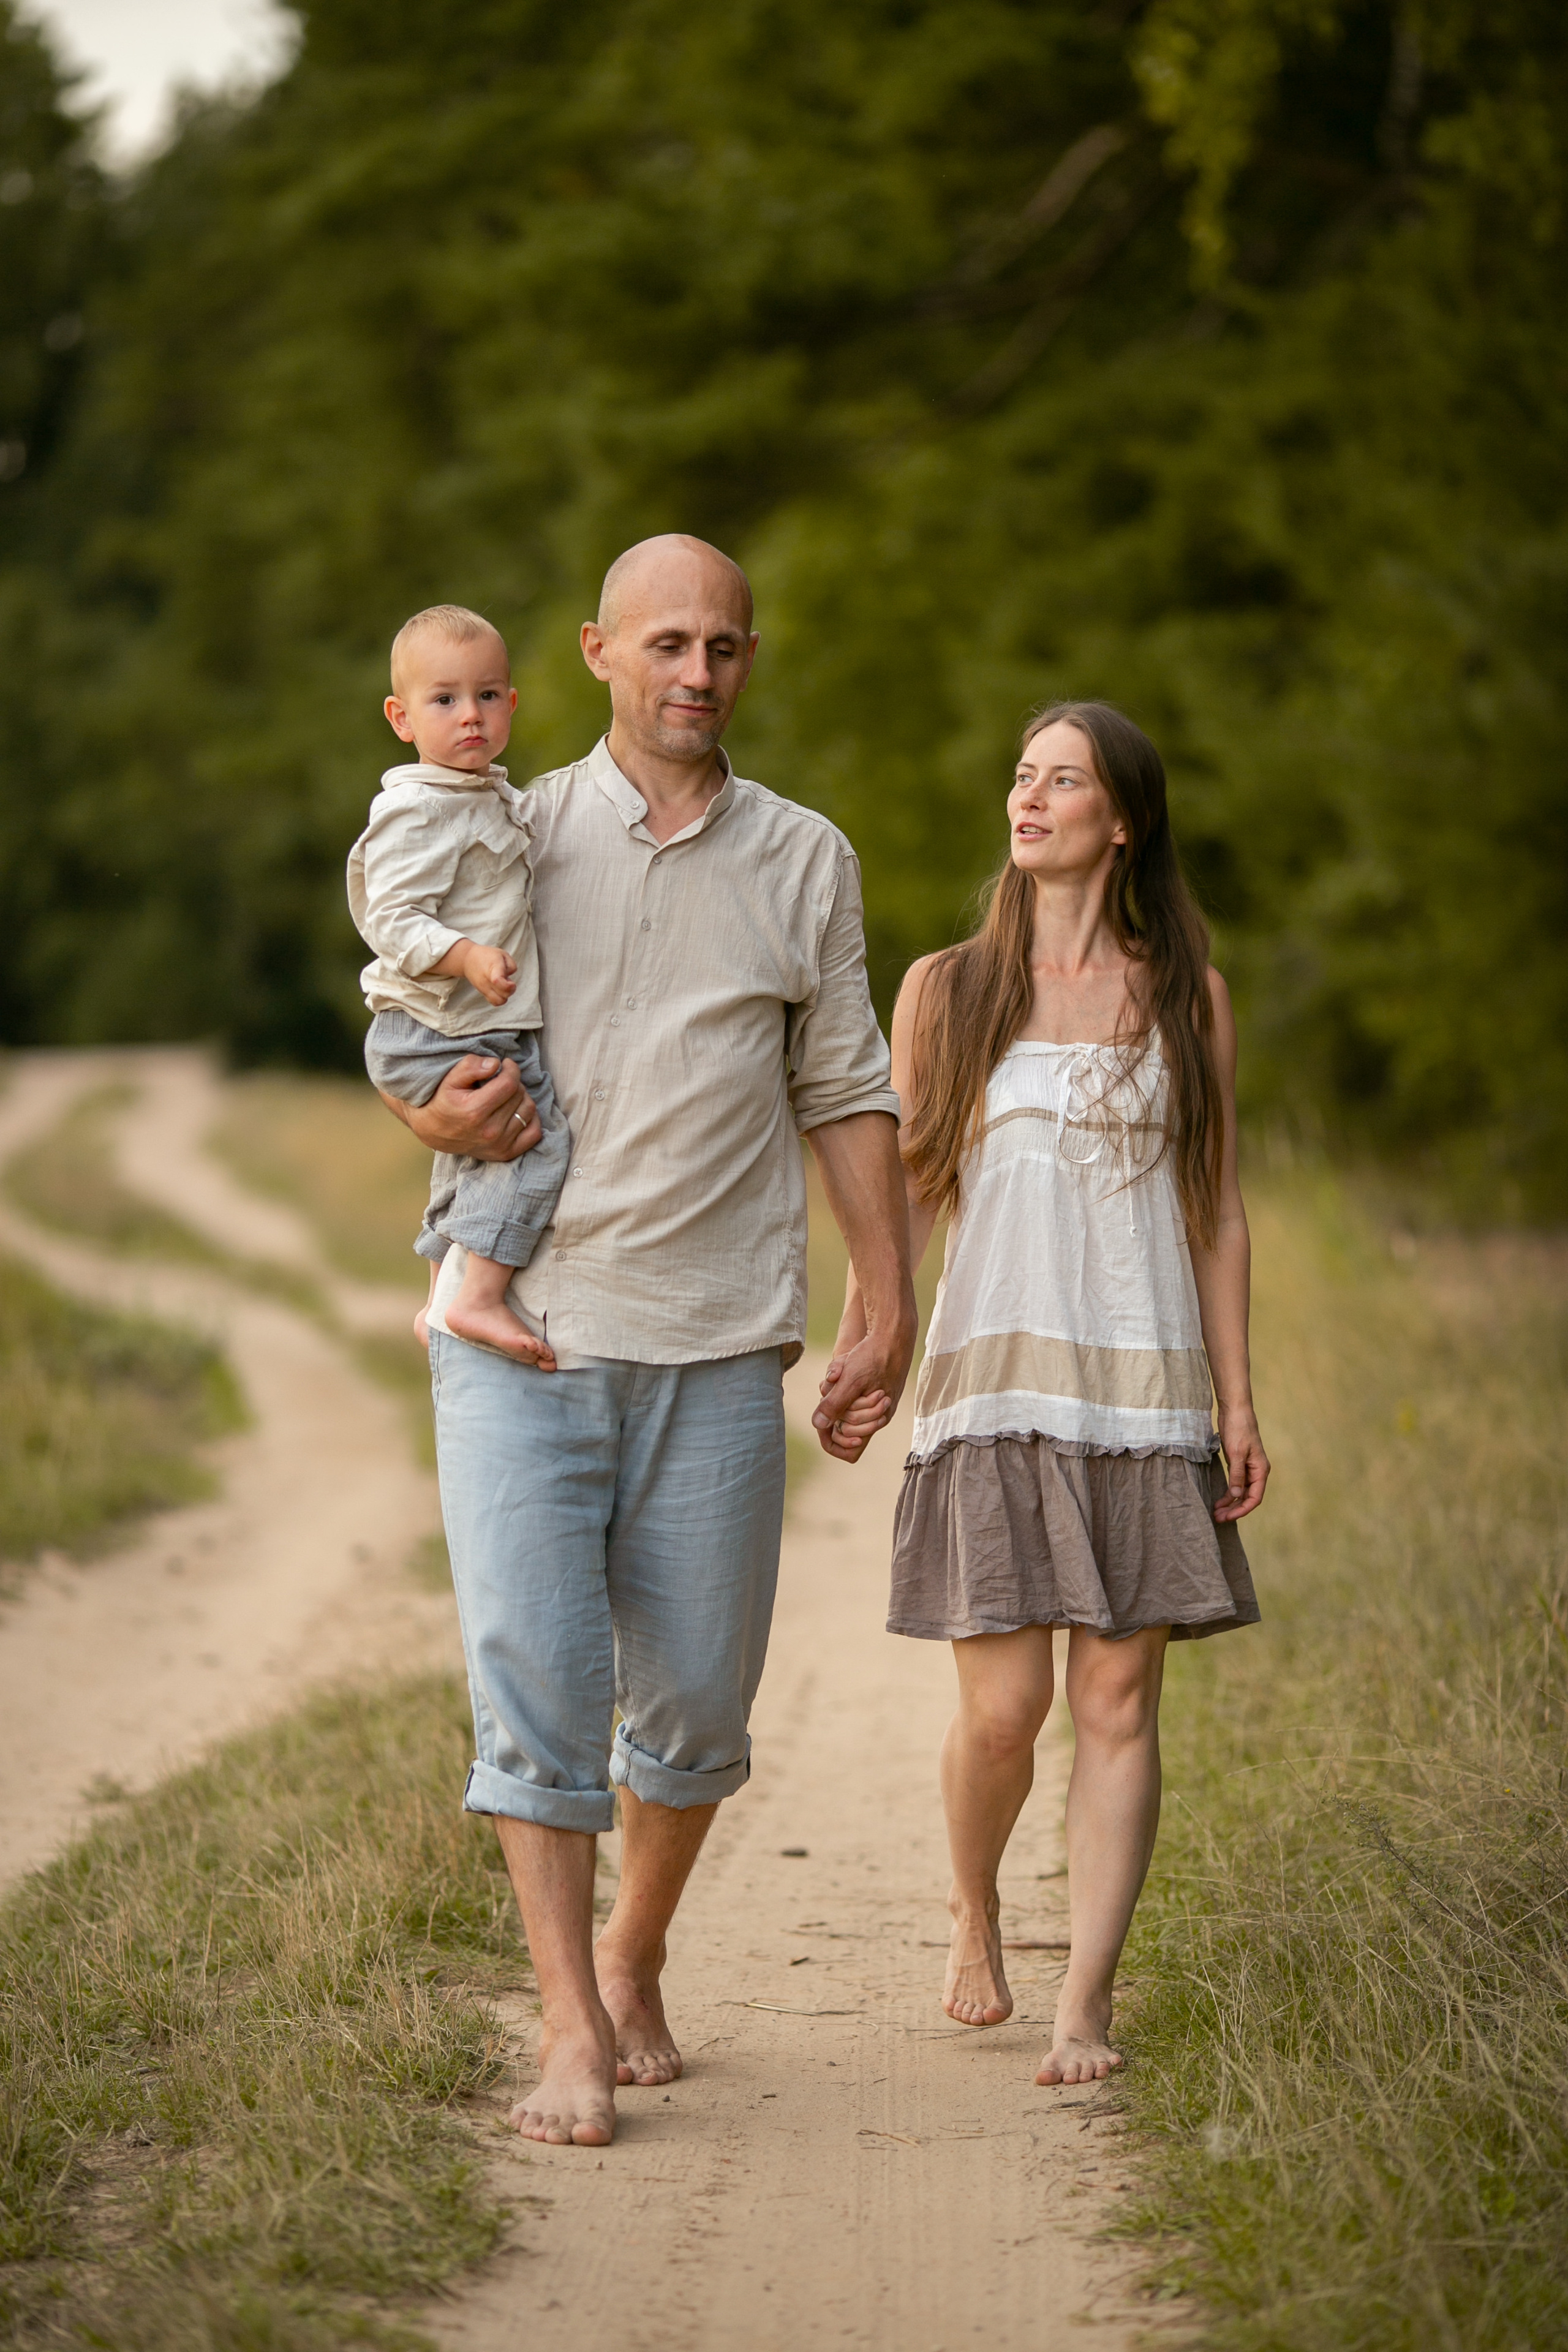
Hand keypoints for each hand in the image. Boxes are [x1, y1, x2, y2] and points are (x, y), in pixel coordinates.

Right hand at [392, 1055, 541, 1160]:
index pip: (509, 1084)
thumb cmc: (444, 1101)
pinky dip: (531, 1119)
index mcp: (475, 1111)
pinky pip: (534, 1133)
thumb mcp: (450, 1079)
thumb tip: (495, 1064)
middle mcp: (490, 1131)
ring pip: (529, 1110)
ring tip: (507, 1095)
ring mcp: (499, 1144)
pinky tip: (517, 1110)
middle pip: (519, 1095)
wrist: (434, 1132)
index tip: (505, 1065)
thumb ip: (471, 1066)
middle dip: (513, 1082)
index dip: (511, 1069)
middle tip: (501, 1081)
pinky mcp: (506, 1153)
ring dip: (521, 1098)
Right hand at [458, 942, 516, 1006]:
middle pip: (503, 995)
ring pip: (499, 1001)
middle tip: (508, 980)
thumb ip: (511, 966)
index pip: (498, 981)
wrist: (468, 959)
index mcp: (493, 968)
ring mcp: (484, 988)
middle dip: (510, 989)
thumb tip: (509, 979)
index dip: (507, 986)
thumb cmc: (487, 956)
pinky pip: (494, 1002)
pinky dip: (500, 999)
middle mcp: (487, 980)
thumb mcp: (502, 954)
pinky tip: (499, 989)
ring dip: (505, 995)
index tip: (511, 982)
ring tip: (503, 985)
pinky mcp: (482, 992)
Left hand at [812, 1312, 915, 1463]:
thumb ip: (835, 1404)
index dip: (833, 1442)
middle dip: (833, 1410)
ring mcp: (876, 1405)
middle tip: (833, 1387)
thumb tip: (818, 1425)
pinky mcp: (872, 1391)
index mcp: (875, 1421)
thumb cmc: (874, 1356)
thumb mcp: (850, 1380)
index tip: (824, 1422)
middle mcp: (877, 1418)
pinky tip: (843, 1368)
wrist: (893, 1334)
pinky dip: (841, 1384)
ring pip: (845, 1410)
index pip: (851, 1452)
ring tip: (839, 1374)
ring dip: (835, 1393)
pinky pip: (848, 1395)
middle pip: (844, 1430)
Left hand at [1214, 1404, 1268, 1520]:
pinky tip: (1219, 1500)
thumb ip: (1237, 1474)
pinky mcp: (1238, 1464)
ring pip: (1240, 1492)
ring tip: (1216, 1512)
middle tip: (1218, 1518)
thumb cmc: (1239, 1429)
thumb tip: (1236, 1495)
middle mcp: (1256, 1472)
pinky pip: (1235, 1484)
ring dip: (1229, 1503)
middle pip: (1247, 1497)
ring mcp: (1247, 1468)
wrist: (1235, 1410)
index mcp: (1260, 1470)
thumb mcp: (1236, 1452)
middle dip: (1234, 1509)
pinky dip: (1228, 1493)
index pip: (1254, 1497)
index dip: (1242, 1509)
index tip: (1228, 1516)